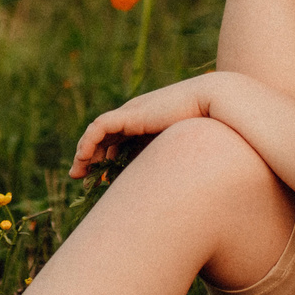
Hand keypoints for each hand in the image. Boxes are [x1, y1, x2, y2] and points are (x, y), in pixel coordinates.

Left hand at [69, 77, 229, 178]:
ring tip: (78, 172)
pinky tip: (85, 159)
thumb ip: (169, 162)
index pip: (118, 140)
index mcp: (147, 123)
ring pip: (98, 132)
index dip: (106, 158)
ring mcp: (132, 113)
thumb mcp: (182, 149)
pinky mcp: (131, 114)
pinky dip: (89, 142)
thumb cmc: (209, 127)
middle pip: (105, 136)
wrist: (216, 103)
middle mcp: (136, 116)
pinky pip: (100, 127)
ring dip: (85, 152)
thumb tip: (172, 191)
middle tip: (80, 177)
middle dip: (90, 156)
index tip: (99, 179)